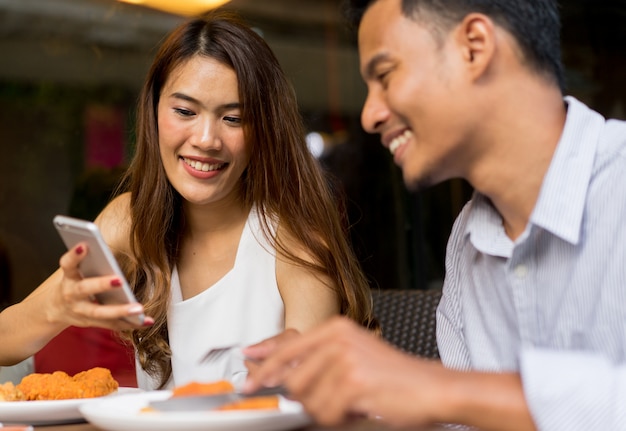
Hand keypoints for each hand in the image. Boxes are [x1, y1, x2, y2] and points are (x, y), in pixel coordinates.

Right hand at [50, 243, 151, 329]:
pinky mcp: (91, 322)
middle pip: (85, 289)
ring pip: (99, 312)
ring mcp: (80, 310)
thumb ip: (89, 262)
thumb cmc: (73, 282)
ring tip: (139, 308)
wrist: (55, 309)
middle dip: (102, 284)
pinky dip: (130, 323)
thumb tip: (109, 249)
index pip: (68, 264)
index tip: (84, 246)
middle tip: (120, 280)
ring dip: (120, 310)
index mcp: (69, 277)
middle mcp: (72, 294)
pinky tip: (146, 320)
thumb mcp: (75, 270)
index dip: (74, 256)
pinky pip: (111, 324)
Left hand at [242, 316, 447, 426]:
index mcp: (335, 328)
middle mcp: (337, 338)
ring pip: (308, 399)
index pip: (286, 348)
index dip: (263, 366)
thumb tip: (276, 372)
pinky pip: (326, 413)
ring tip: (351, 401)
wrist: (431, 387)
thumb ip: (314, 360)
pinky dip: (340, 418)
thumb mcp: (351, 357)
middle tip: (335, 400)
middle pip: (292, 380)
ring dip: (327, 410)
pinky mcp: (353, 380)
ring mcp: (345, 358)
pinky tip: (358, 407)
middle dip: (309, 399)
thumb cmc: (392, 376)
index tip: (248, 379)